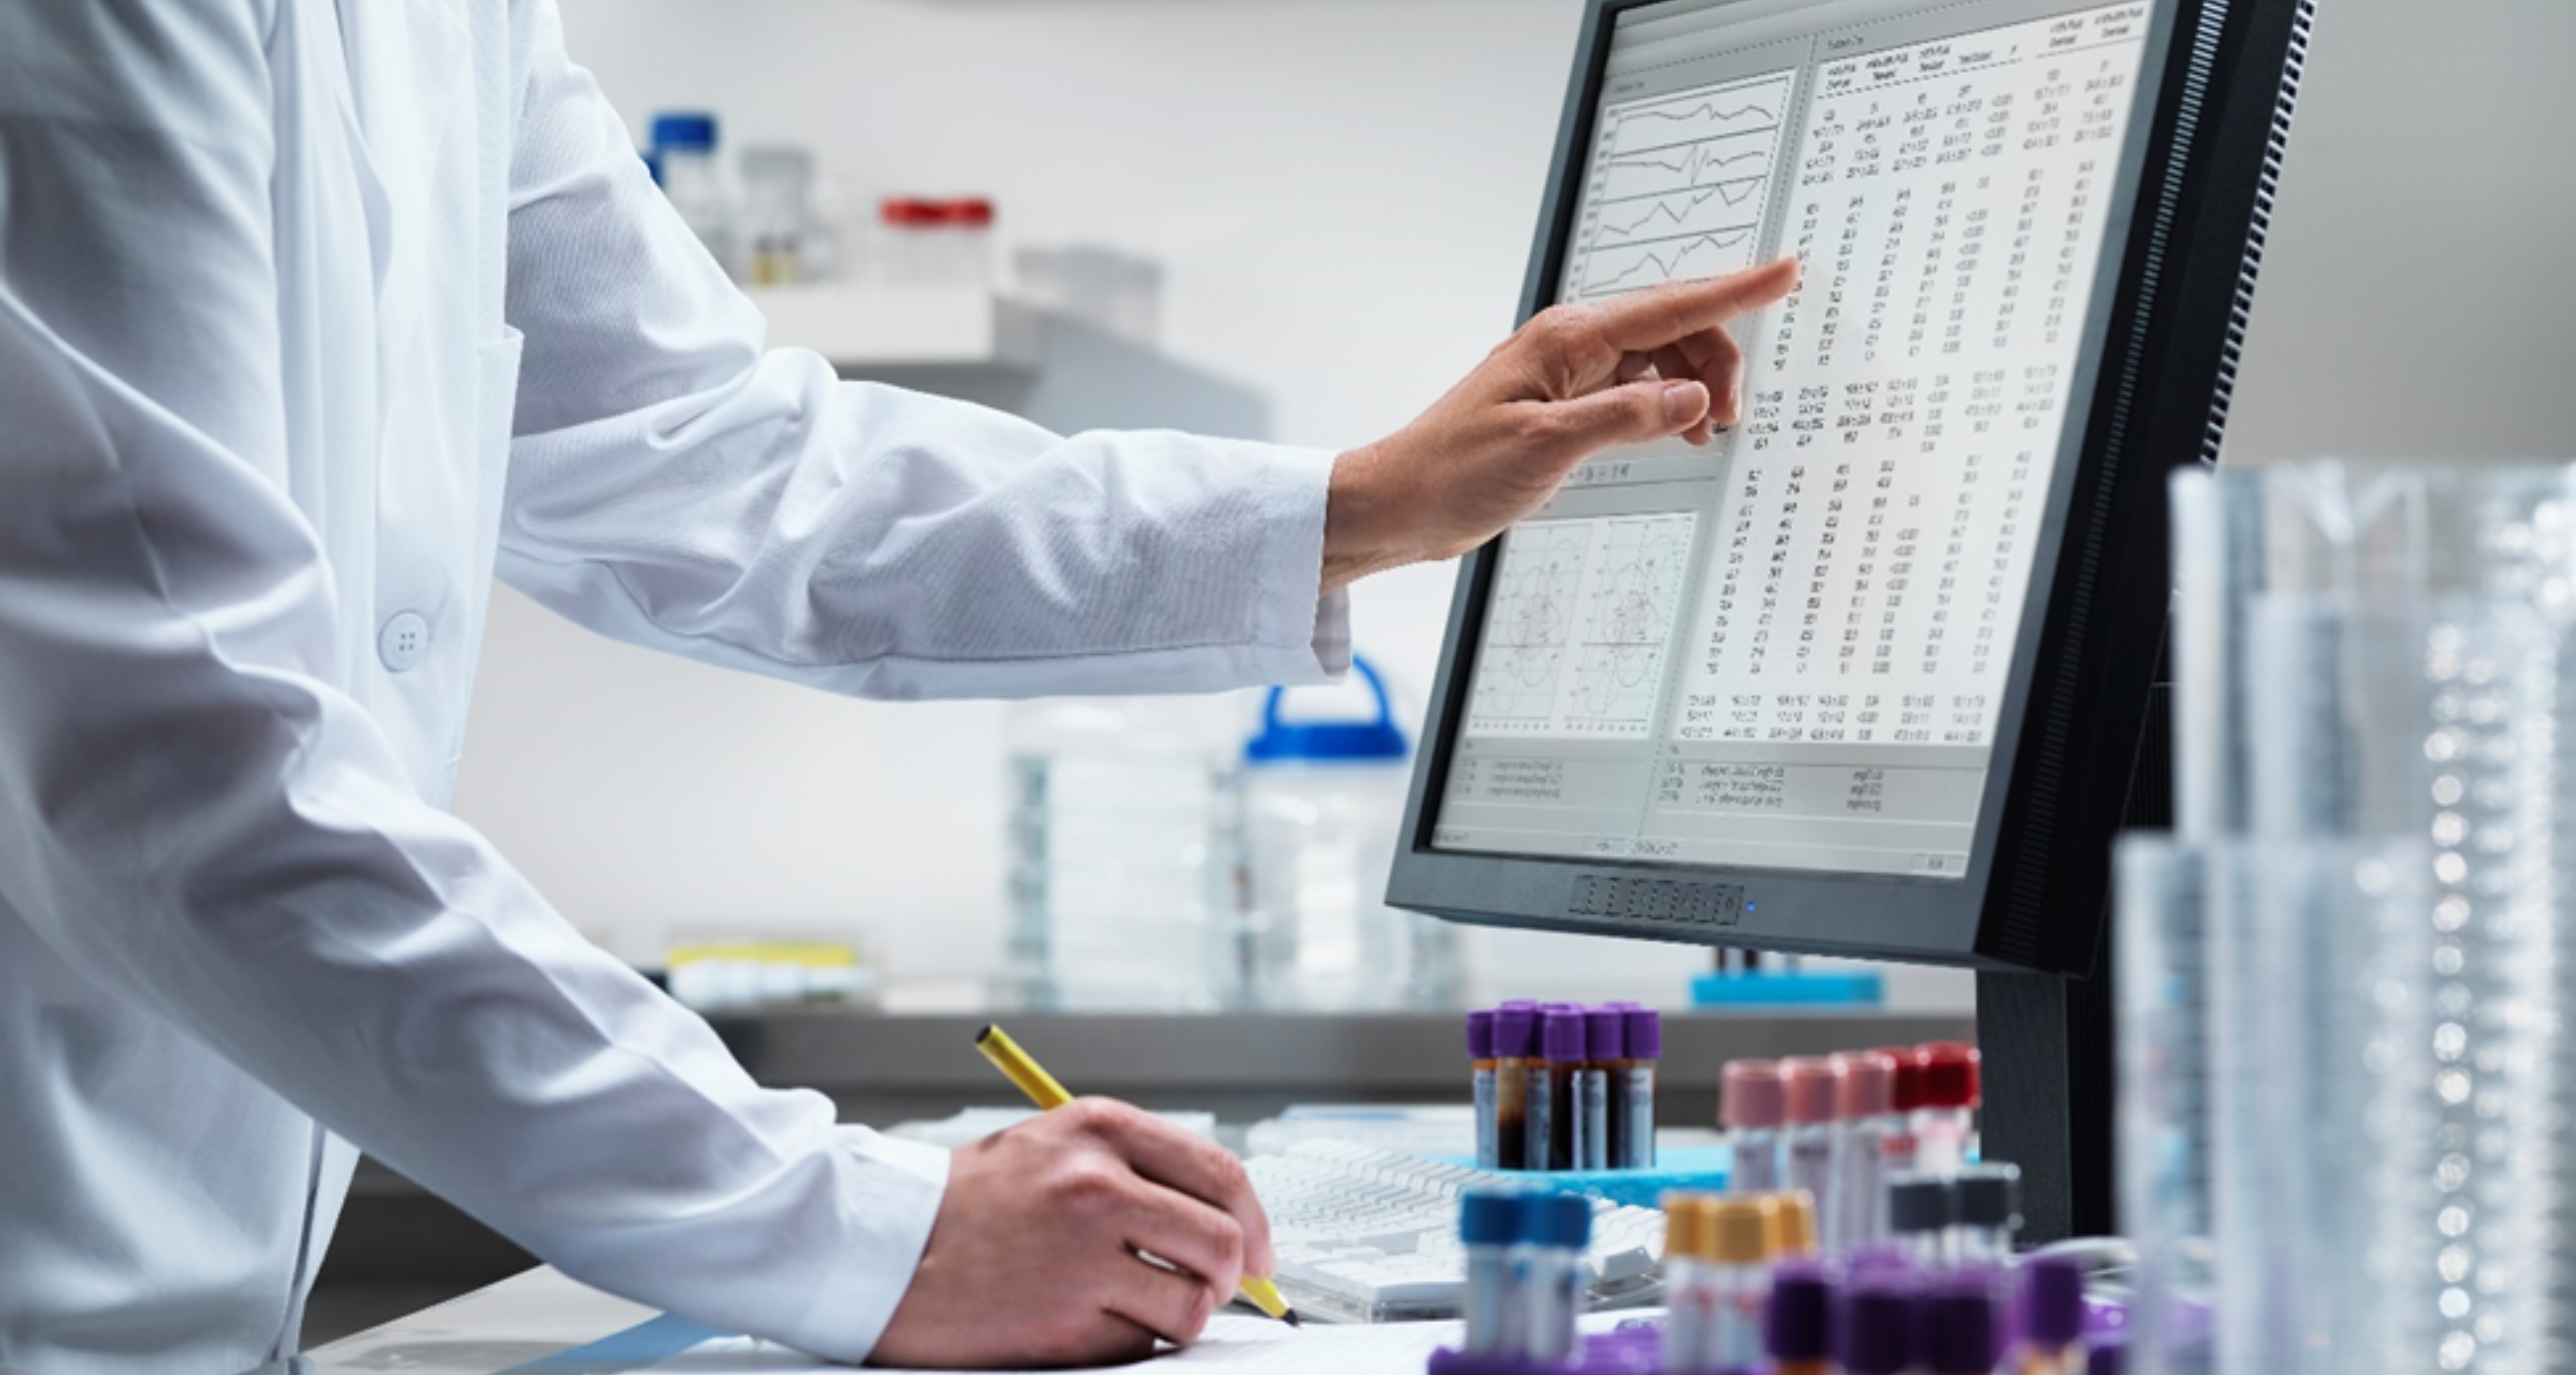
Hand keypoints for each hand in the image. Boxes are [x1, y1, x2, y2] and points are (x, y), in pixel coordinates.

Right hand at [870, 1098, 1275, 1367]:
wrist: (880, 1246)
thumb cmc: (971, 1201)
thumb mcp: (1053, 1147)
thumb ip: (1135, 1168)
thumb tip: (1225, 1219)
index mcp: (1099, 1129)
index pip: (1221, 1174)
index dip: (1255, 1220)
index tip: (1261, 1252)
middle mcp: (1097, 1186)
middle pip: (1222, 1243)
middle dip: (1231, 1276)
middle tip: (1212, 1287)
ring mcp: (1080, 1257)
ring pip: (1191, 1303)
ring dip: (1180, 1313)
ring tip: (1139, 1303)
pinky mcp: (1063, 1323)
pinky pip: (1141, 1342)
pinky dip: (1131, 1340)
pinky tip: (1090, 1319)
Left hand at [1321, 258, 1800, 591]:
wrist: (1400, 504)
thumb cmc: (1454, 473)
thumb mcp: (1547, 448)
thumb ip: (1625, 418)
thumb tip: (1691, 399)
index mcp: (1568, 339)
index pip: (1671, 306)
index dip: (1736, 291)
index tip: (1786, 274)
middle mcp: (1570, 346)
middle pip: (1672, 331)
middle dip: (1715, 363)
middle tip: (1729, 420)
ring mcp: (1566, 375)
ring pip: (1657, 362)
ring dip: (1691, 390)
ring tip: (1705, 436)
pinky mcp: (1561, 407)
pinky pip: (1633, 391)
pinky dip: (1663, 408)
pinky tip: (1673, 437)